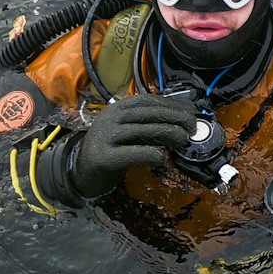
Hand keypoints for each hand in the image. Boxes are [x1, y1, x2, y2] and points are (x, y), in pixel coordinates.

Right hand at [70, 94, 197, 197]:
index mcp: (117, 108)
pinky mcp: (104, 157)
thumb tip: (179, 120)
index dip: (171, 105)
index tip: (190, 111)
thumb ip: (146, 124)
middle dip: (174, 118)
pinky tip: (162, 158)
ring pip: (143, 131)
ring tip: (183, 139)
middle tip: (192, 126)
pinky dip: (151, 155)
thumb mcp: (125, 130)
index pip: (147, 101)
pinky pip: (133, 153)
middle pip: (147, 114)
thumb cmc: (110, 149)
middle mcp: (110, 118)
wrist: (80, 171)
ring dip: (167, 134)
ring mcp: (106, 136)